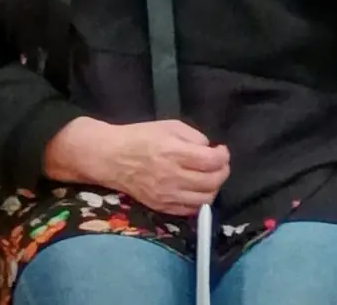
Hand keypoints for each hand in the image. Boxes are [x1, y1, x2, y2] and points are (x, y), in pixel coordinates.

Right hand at [106, 120, 229, 215]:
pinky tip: (196, 189)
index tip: (221, 150)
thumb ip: (194, 136)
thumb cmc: (141, 137)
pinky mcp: (161, 207)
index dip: (223, 156)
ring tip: (210, 176)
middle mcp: (172, 177)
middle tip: (220, 163)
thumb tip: (209, 150)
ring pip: (204, 200)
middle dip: (223, 171)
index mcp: (174, 153)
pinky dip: (199, 201)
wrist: (112, 157)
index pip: (211, 161)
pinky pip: (189, 211)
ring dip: (213, 188)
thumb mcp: (170, 126)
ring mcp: (167, 196)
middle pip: (212, 182)